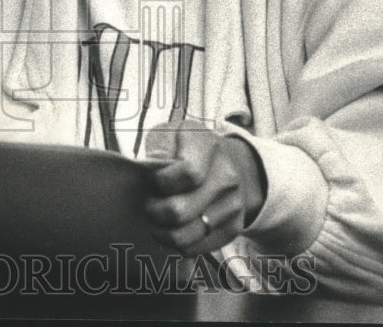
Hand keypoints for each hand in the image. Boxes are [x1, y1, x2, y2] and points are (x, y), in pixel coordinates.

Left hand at [143, 120, 265, 255]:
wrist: (225, 161)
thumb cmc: (184, 147)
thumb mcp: (167, 133)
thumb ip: (157, 146)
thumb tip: (153, 167)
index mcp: (207, 144)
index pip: (188, 174)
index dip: (161, 182)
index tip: (153, 180)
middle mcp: (227, 174)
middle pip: (180, 211)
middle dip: (154, 210)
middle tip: (149, 203)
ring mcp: (233, 204)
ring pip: (184, 237)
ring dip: (162, 230)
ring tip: (158, 216)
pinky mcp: (232, 229)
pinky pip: (194, 249)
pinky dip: (177, 243)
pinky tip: (173, 226)